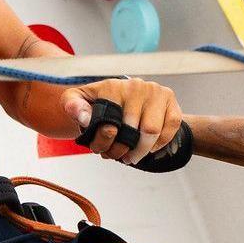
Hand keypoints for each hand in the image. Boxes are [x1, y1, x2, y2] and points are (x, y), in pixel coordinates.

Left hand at [65, 79, 183, 164]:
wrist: (119, 94)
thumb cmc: (98, 102)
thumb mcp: (76, 100)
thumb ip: (72, 105)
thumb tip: (84, 118)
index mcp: (113, 86)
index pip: (110, 124)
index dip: (105, 143)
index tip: (101, 150)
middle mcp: (136, 86)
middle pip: (133, 131)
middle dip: (124, 150)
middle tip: (118, 156)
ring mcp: (156, 91)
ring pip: (152, 131)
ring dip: (141, 150)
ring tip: (132, 156)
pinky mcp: (170, 100)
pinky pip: (171, 127)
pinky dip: (160, 142)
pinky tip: (149, 146)